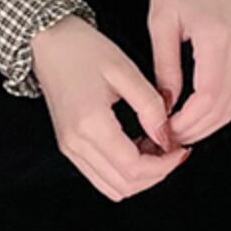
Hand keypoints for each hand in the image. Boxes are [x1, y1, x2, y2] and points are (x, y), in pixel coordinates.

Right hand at [30, 14, 190, 200]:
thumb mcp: (125, 70)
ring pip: (112, 187)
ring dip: (140, 176)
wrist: (48, 43)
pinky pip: (100, 176)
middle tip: (173, 151)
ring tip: (156, 149)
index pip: (134, 167)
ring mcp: (69, 148)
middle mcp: (76, 143)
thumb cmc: (83, 49)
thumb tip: (166, 137)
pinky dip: (123, 172)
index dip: (164, 165)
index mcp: (90, 123)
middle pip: (124, 185)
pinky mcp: (69, 146)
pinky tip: (137, 147)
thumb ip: (150, 106)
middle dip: (156, 174)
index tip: (181, 149)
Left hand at [146, 0, 230, 144]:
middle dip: (198, 129)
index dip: (188, 121)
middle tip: (171, 137)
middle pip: (226, 107)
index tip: (167, 129)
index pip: (208, 97)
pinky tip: (199, 112)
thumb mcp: (161, 21)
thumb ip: (165, 66)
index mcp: (216, 38)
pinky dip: (220, 107)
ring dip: (210, 123)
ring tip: (183, 129)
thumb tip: (166, 101)